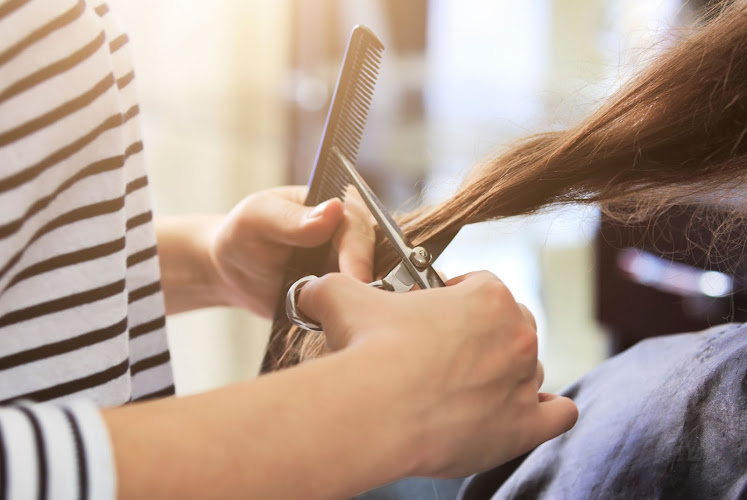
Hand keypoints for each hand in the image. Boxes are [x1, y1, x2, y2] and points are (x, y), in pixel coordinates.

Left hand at [209, 186, 374, 317]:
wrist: (235, 273)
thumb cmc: (243, 235)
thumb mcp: (259, 219)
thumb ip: (293, 219)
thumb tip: (333, 210)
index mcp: (339, 203)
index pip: (359, 227)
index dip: (359, 254)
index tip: (356, 280)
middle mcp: (354, 233)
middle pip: (374, 258)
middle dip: (364, 282)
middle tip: (352, 309)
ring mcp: (354, 264)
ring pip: (373, 284)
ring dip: (359, 302)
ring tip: (345, 320)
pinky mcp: (350, 292)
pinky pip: (361, 305)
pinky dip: (352, 316)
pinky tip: (340, 326)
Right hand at [297, 271, 577, 476]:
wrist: (375, 409)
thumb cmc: (369, 348)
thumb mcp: (344, 298)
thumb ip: (333, 285)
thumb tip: (311, 289)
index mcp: (488, 296)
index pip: (483, 286)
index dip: (456, 297)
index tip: (433, 313)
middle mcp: (516, 335)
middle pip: (513, 326)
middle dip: (483, 334)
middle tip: (446, 352)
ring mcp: (524, 381)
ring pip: (527, 370)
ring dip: (504, 375)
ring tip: (465, 388)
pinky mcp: (524, 427)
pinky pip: (558, 414)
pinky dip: (545, 412)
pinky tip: (520, 411)